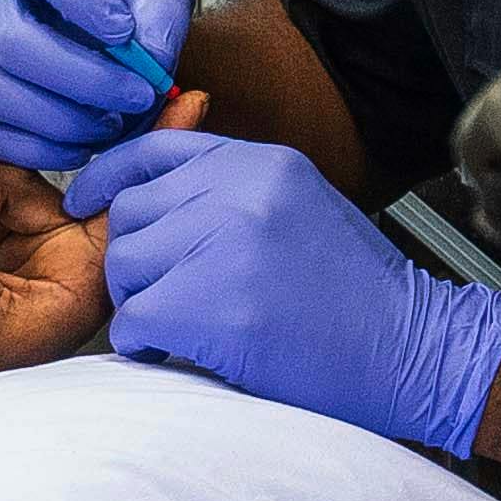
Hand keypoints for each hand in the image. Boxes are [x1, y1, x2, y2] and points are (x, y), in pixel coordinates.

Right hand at [0, 0, 195, 195]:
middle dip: (83, 78)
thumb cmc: (131, 20)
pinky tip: (85, 146)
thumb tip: (148, 57)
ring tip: (112, 124)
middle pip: (14, 42)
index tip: (125, 31)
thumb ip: (163, 15)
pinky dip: (45, 151)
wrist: (116, 61)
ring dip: (64, 119)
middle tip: (137, 95)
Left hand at [70, 129, 500, 459]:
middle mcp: (244, 192)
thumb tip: (155, 194)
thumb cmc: (359, 294)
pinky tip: (184, 351)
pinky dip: (147, 345)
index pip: (153, 149)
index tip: (85, 203)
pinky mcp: (220, 310)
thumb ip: (235, 190)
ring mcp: (231, 248)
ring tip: (187, 325)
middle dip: (135, 260)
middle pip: (131, 214)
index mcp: (264, 163)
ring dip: (143, 303)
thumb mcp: (301, 207)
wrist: (415, 350)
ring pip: (127, 267)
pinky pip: (136, 321)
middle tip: (166, 295)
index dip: (107, 178)